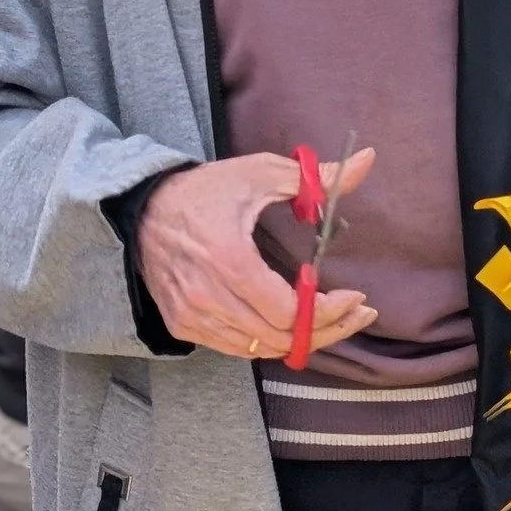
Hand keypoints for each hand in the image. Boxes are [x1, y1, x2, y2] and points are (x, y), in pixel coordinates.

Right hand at [138, 149, 377, 358]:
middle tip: (358, 313)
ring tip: (333, 320)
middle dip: (328, 329)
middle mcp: (207, 296)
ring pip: (262, 349)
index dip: (327, 311)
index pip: (288, 311)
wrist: (142, 210)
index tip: (354, 296)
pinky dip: (268, 341)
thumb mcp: (261, 173)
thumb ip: (316, 177)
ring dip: (301, 340)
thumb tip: (367, 161)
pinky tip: (290, 324)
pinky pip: (237, 349)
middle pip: (282, 338)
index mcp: (228, 260)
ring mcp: (193, 316)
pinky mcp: (184, 325)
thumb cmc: (205, 190)